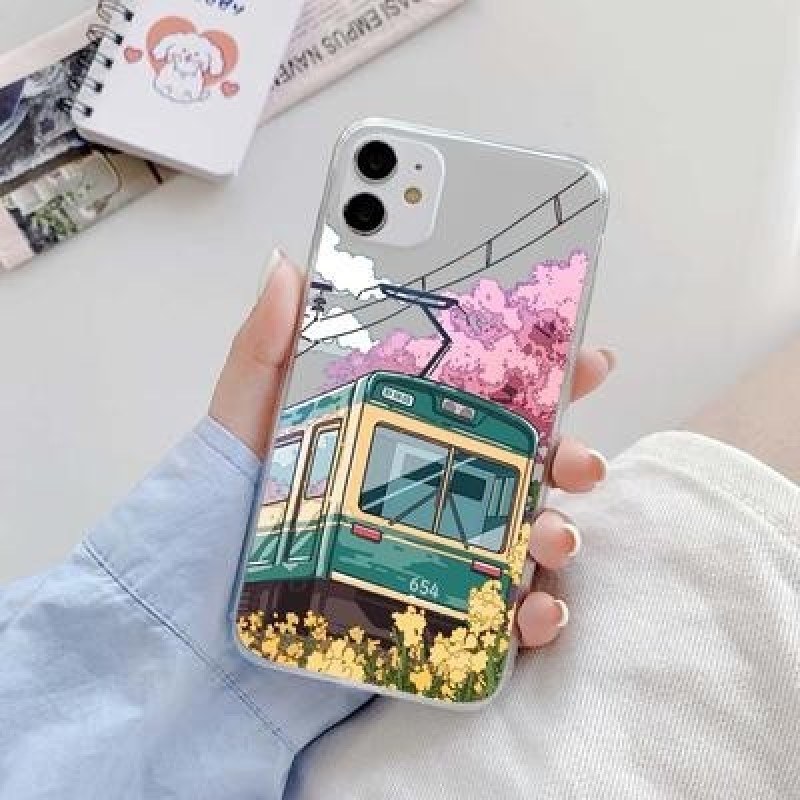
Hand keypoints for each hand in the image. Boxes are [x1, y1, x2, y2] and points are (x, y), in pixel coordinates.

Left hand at [210, 251, 613, 652]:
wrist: (212, 612)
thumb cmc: (230, 509)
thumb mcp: (245, 420)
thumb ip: (266, 347)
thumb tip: (286, 267)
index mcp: (405, 435)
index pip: (487, 397)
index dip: (544, 375)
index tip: (583, 360)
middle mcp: (436, 489)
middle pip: (527, 466)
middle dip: (571, 455)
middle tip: (576, 456)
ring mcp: (446, 552)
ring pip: (528, 536)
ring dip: (558, 532)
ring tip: (548, 535)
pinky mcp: (443, 614)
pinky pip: (504, 617)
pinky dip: (533, 616)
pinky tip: (531, 611)